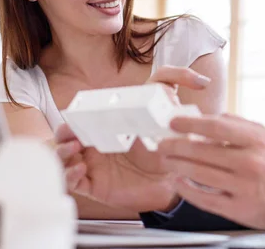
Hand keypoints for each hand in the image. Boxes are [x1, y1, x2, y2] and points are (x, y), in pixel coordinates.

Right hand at [55, 66, 211, 212]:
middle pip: (64, 135)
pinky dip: (69, 175)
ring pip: (62, 158)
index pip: (82, 114)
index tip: (81, 115)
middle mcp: (95, 142)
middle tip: (72, 133)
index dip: (74, 115)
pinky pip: (72, 181)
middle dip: (62, 133)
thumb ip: (183, 90)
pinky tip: (80, 170)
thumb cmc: (166, 145)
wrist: (170, 180)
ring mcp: (93, 164)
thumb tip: (203, 80)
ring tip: (75, 150)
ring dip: (61, 152)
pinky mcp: (94, 184)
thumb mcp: (173, 115)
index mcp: (106, 123)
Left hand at [157, 114, 264, 230]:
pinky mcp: (238, 208)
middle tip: (162, 142)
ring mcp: (243, 187)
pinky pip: (206, 198)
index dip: (191, 123)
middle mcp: (250, 162)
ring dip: (177, 165)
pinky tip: (179, 181)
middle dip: (177, 146)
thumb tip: (210, 118)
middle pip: (203, 151)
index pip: (217, 127)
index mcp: (256, 141)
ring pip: (200, 174)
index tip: (174, 122)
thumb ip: (238, 125)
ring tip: (165, 159)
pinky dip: (188, 190)